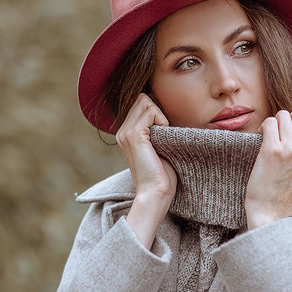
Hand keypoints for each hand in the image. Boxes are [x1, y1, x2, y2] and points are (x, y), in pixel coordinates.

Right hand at [116, 94, 177, 247]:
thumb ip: (157, 129)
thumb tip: (169, 112)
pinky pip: (150, 111)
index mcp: (126, 133)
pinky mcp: (134, 135)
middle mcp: (122, 131)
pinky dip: (161, 118)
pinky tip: (165, 133)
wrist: (156, 193)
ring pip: (144, 100)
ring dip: (159, 112)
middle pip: (141, 98)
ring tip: (165, 131)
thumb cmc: (162, 174)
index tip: (166, 125)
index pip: (139, 103)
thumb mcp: (158, 147)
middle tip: (167, 127)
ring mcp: (125, 132)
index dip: (156, 108)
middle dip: (158, 107)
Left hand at [244, 106, 291, 228]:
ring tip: (271, 136)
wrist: (271, 208)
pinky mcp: (272, 150)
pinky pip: (269, 122)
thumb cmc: (285, 187)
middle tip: (281, 132)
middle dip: (289, 117)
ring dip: (274, 122)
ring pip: (282, 114)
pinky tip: (262, 137)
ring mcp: (290, 149)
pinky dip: (263, 126)